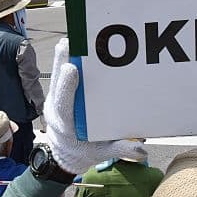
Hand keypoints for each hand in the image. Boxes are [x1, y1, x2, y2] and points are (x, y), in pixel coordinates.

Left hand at [42, 38, 145, 173]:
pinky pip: (59, 77)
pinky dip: (65, 62)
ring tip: (71, 38)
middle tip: (68, 43)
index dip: (67, 86)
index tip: (71, 69)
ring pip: (55, 77)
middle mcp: (57, 111)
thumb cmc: (83, 154)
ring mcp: (55, 102)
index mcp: (66, 125)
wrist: (64, 158)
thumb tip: (141, 151)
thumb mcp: (100, 154)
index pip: (64, 103)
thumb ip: (119, 150)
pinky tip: (74, 47)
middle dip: (62, 63)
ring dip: (63, 58)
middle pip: (56, 84)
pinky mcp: (58, 96)